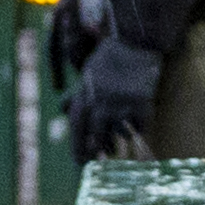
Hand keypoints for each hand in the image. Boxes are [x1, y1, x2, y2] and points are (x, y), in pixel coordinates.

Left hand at [68, 41, 159, 158]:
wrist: (135, 41)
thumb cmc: (109, 58)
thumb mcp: (87, 73)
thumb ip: (77, 93)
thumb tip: (63, 109)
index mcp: (85, 94)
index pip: (78, 127)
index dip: (78, 147)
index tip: (80, 163)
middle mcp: (101, 101)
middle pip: (97, 137)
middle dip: (97, 151)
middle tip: (100, 159)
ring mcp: (122, 103)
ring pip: (119, 135)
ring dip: (117, 141)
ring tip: (113, 148)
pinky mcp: (142, 103)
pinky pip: (139, 127)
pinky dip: (138, 127)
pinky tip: (135, 125)